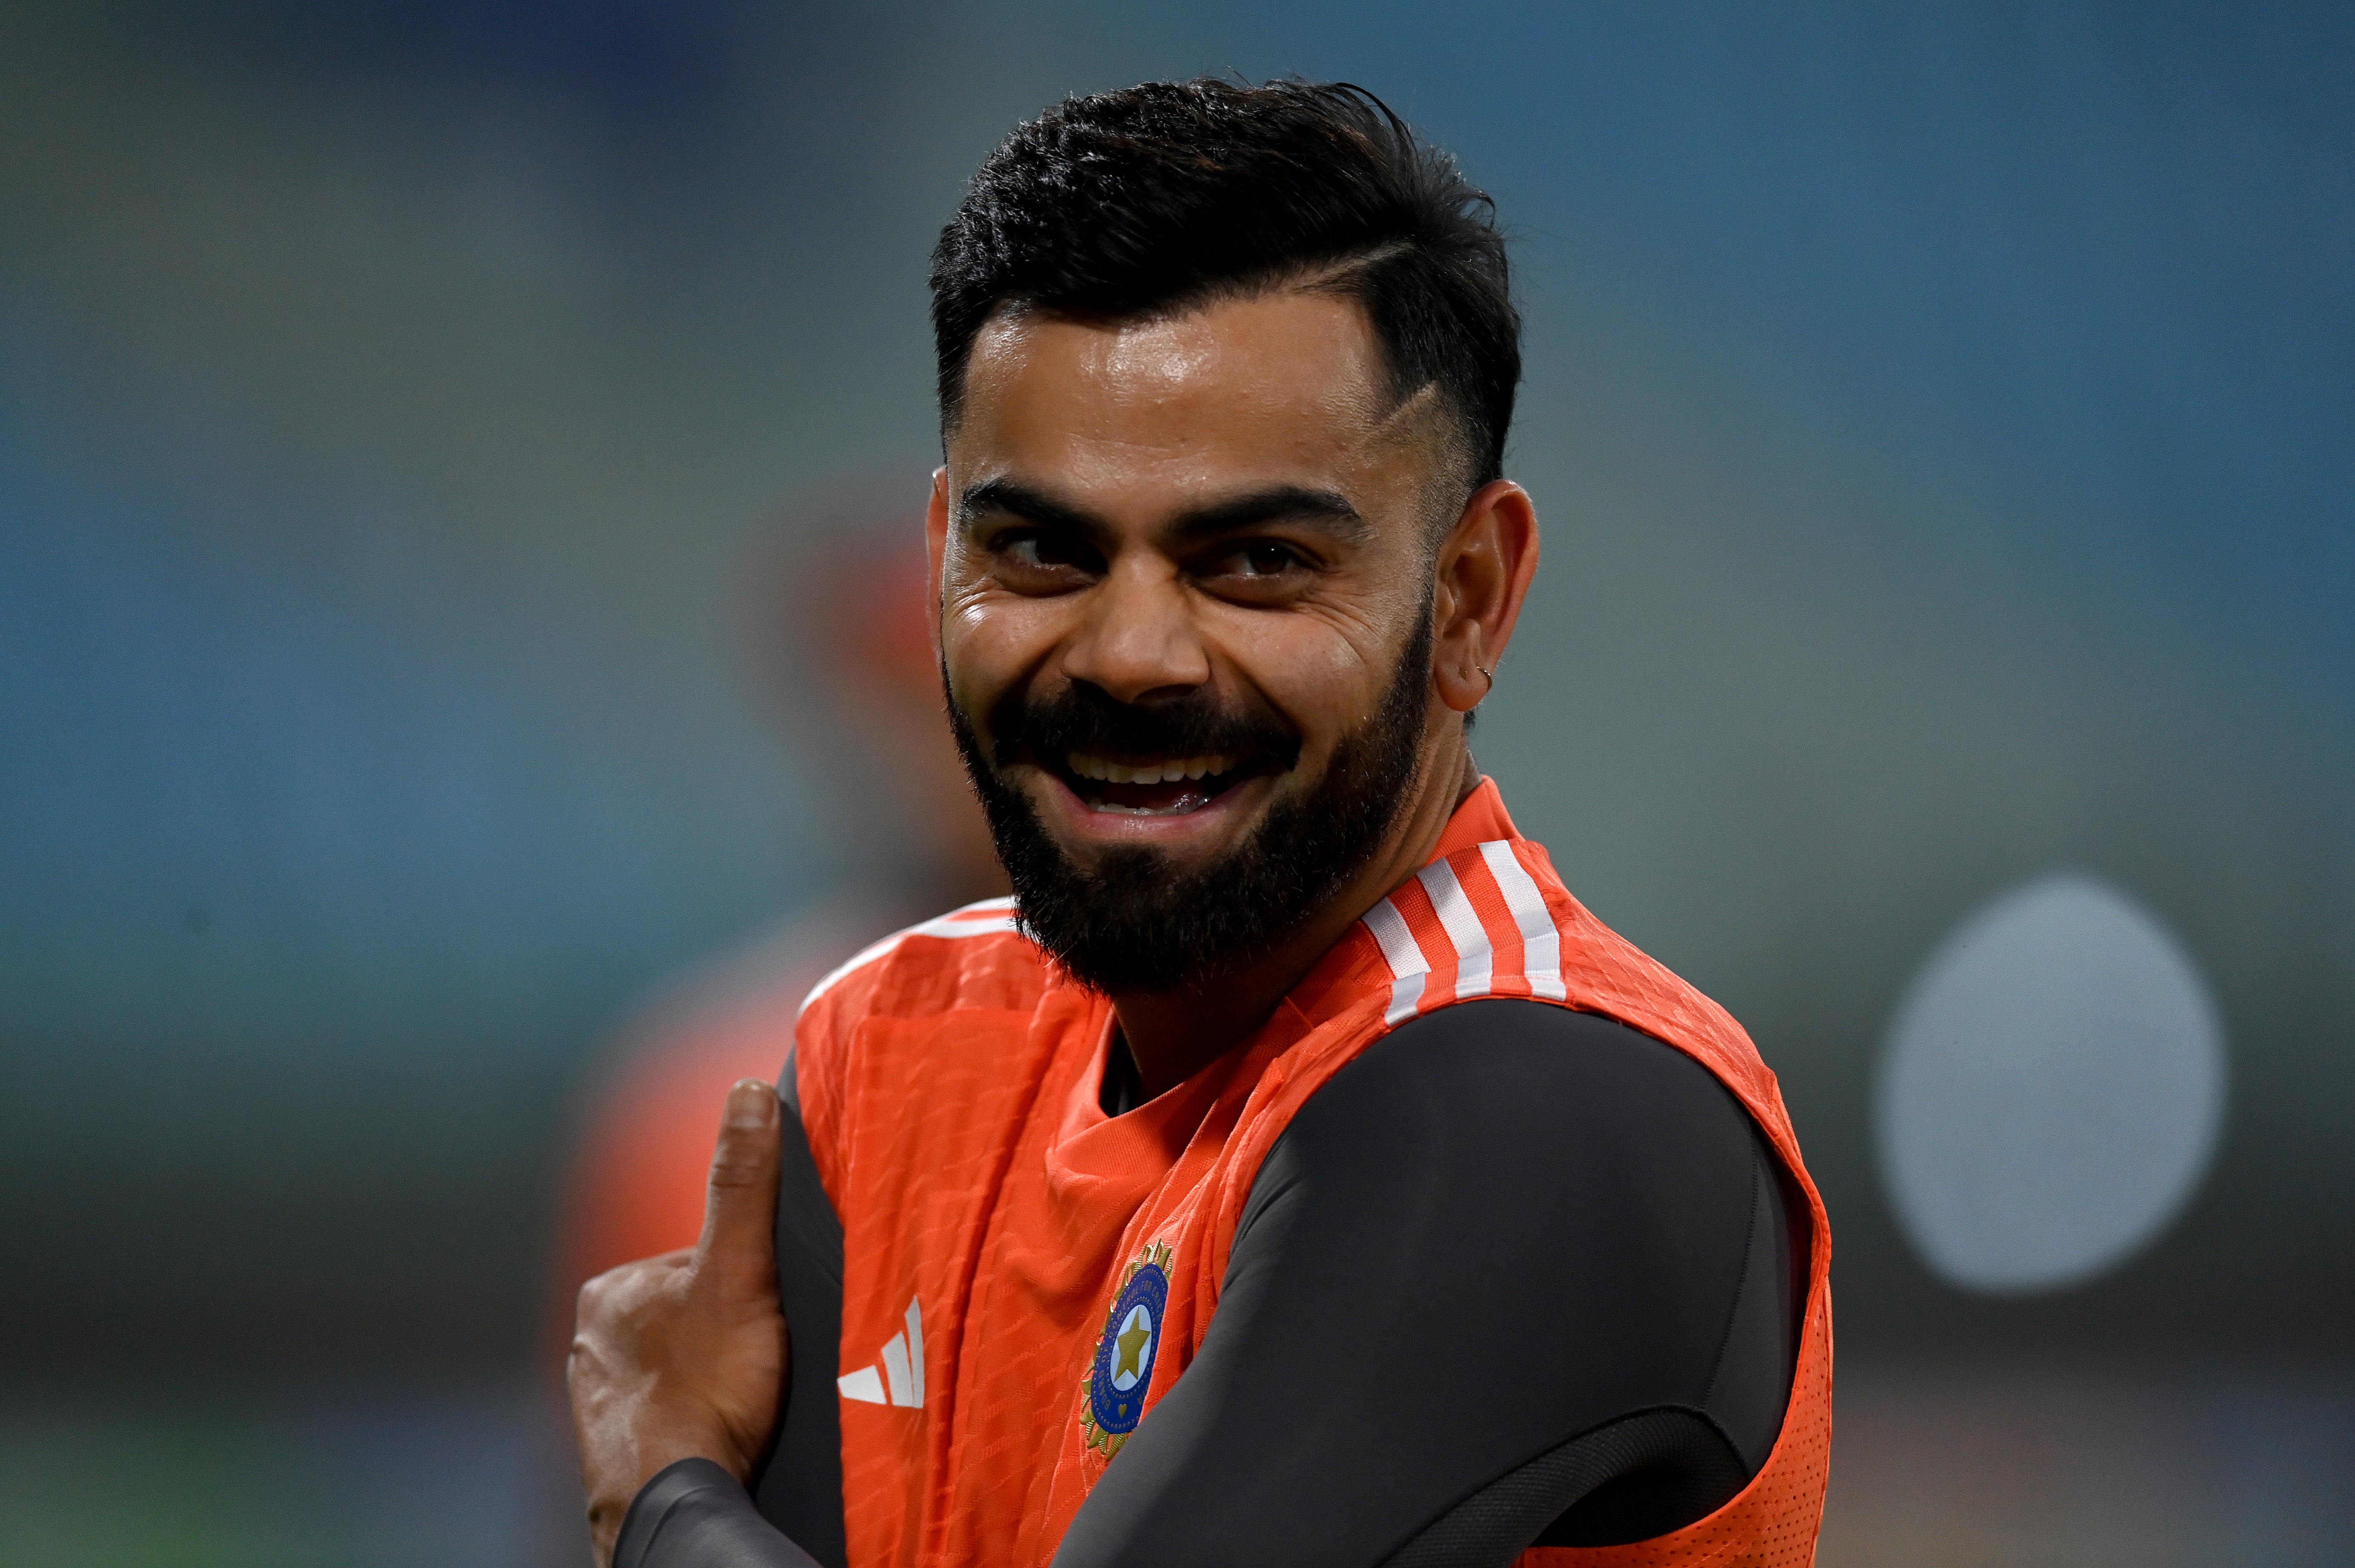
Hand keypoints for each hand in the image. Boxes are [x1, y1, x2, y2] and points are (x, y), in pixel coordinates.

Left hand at [569, 1079, 789, 1565]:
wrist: (674, 1502)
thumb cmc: (705, 1390)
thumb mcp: (739, 1272)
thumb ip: (742, 1185)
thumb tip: (745, 1094)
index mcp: (609, 1290)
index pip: (697, 1261)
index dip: (743, 1284)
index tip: (761, 1315)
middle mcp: (589, 1341)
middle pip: (689, 1313)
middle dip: (727, 1334)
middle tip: (753, 1365)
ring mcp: (597, 1399)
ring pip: (680, 1365)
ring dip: (713, 1380)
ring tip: (738, 1403)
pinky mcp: (612, 1448)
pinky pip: (668, 1413)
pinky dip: (697, 1418)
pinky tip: (717, 1432)